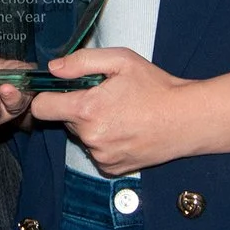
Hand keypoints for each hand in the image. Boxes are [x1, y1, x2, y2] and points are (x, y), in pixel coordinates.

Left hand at [31, 48, 229, 175]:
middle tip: (106, 97)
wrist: (187, 119)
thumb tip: (52, 69)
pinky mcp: (112, 168)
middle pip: (64, 121)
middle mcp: (90, 137)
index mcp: (87, 109)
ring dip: (93, 125)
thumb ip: (81, 61)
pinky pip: (96, 152)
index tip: (61, 90)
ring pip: (82, 136)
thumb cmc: (156, 86)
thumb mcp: (121, 61)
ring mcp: (101, 156)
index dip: (48, 95)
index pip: (42, 108)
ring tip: (121, 114)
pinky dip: (105, 141)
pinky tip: (126, 130)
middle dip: (78, 108)